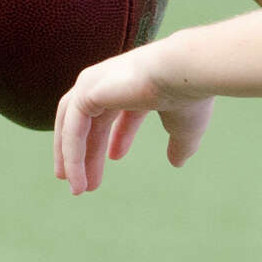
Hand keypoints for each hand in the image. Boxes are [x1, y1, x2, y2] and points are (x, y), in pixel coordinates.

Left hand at [54, 42, 213, 194]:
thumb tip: (177, 163)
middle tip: (84, 182)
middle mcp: (110, 80)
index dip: (116, 136)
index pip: (118, 110)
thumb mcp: (185, 128)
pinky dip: (71, 156)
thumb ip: (180, 145)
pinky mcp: (85, 93)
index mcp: (134, 84)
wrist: (185, 74)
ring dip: (71, 158)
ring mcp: (94, 84)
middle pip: (90, 122)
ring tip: (75, 188)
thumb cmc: (190, 97)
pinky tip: (77, 179)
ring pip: (72, 125)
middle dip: (86, 153)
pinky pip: (72, 131)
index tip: (115, 158)